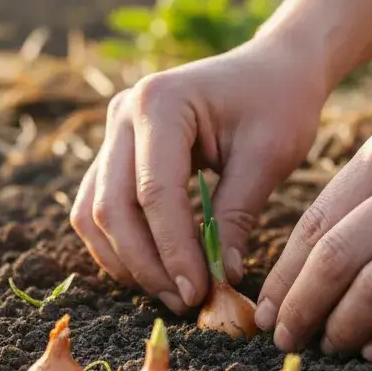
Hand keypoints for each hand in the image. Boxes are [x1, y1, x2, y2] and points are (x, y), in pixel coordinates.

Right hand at [70, 27, 330, 313]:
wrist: (272, 68)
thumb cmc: (278, 103)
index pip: (155, 192)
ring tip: (170, 293)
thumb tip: (221, 281)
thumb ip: (237, 216)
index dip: (173, 250)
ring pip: (94, 213)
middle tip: (184, 302)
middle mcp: (122, 113)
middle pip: (112, 207)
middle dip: (146, 263)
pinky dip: (120, 245)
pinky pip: (98, 207)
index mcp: (160, 102)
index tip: (199, 293)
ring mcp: (112, 131)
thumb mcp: (269, 156)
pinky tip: (155, 271)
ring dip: (126, 261)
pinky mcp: (114, 151)